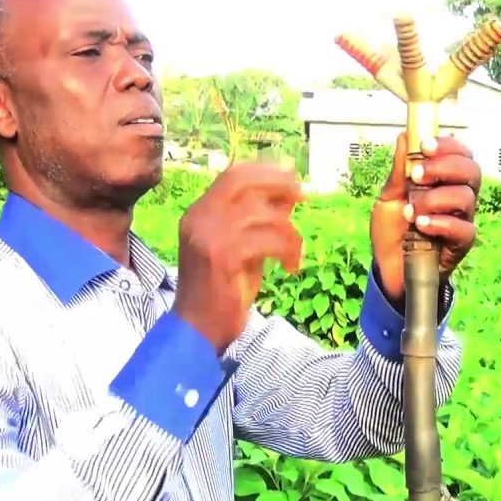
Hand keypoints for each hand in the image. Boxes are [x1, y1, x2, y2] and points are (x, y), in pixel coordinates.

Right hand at [173, 162, 305, 351]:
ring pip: (262, 213)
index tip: (292, 174)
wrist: (198, 330)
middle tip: (303, 196)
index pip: (233, 175)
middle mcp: (200, 218)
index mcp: (199, 213)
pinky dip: (286, 250)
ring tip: (294, 253)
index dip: (266, 170)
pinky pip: (267, 240)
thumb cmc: (222, 291)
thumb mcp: (242, 247)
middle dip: (277, 182)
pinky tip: (289, 267)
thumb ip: (259, 221)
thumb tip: (289, 195)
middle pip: (242, 180)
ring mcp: (209, 236)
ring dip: (289, 231)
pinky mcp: (223, 257)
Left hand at [370, 133, 481, 302]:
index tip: (425, 145)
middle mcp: (457, 196)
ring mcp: (462, 219)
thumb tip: (405, 136)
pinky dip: (440, 223)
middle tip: (418, 176)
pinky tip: (421, 226)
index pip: (460, 154)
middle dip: (444, 167)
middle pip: (471, 170)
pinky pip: (463, 229)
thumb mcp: (388, 197)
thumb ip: (399, 170)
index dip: (447, 146)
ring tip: (413, 210)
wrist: (389, 268)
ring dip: (435, 199)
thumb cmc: (393, 231)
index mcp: (444, 180)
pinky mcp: (461, 244)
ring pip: (466, 197)